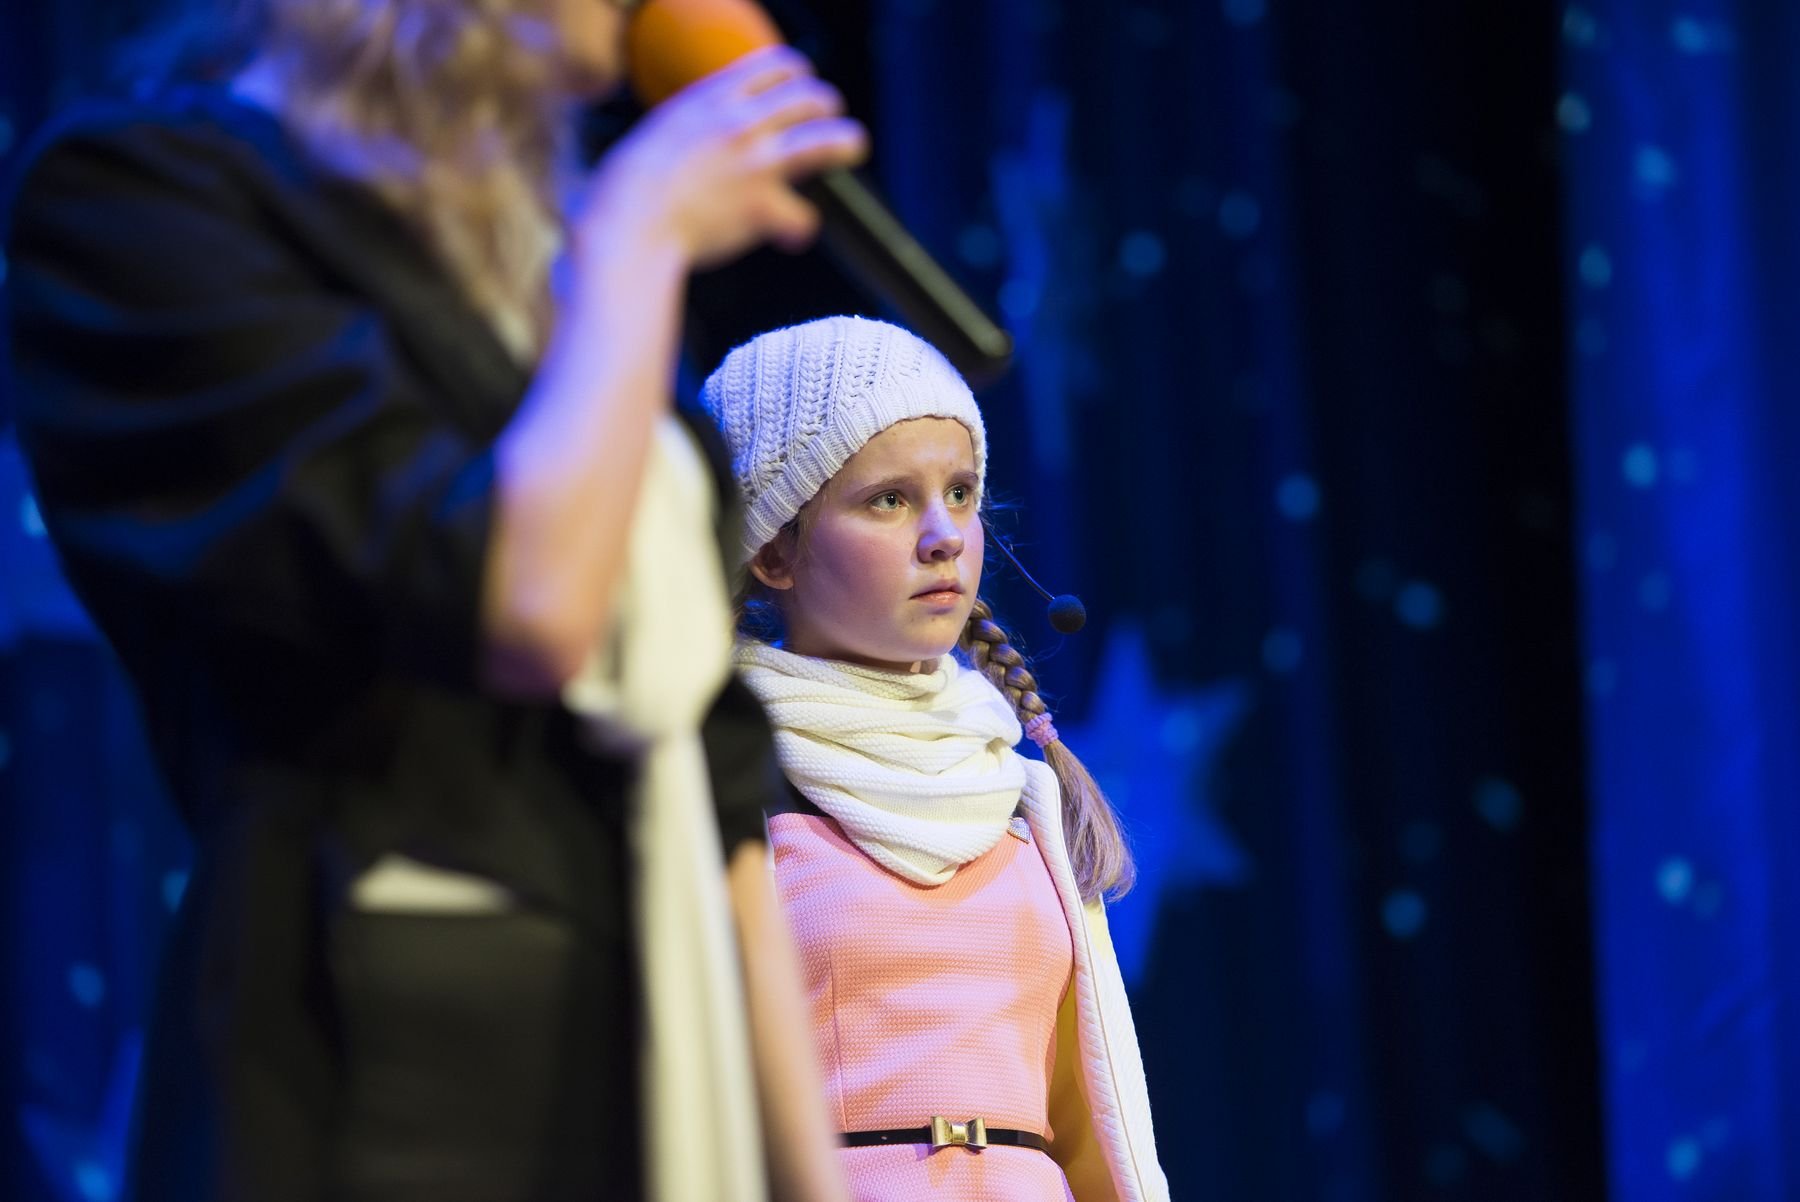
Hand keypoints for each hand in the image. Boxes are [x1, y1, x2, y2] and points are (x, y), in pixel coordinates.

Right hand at [575, 46, 868, 271]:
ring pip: (826, 140)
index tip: (802, 83)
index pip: (774, 65)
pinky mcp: (762, 206)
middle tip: (831, 115)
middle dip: (827, 103)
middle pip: (809, 96)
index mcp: (713, 100)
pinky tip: (791, 237)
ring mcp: (755, 163)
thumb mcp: (663, 132)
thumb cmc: (630, 186)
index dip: (797, 73)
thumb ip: (697, 126)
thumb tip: (706, 135)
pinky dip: (799, 228)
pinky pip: (802, 216)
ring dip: (846, 141)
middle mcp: (740, 124)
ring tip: (852, 145)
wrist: (628, 220)